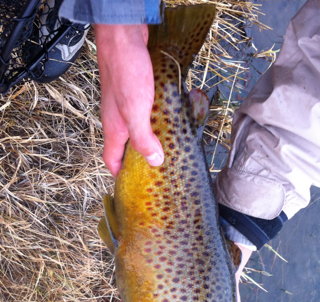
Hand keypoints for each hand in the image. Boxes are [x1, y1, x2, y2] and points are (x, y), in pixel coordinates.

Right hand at [94, 24, 163, 176]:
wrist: (123, 35)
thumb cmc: (125, 71)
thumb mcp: (135, 112)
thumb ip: (143, 139)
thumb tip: (154, 162)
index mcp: (114, 128)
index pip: (111, 159)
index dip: (119, 174)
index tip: (131, 184)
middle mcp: (118, 118)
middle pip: (126, 146)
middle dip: (139, 158)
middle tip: (156, 167)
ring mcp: (128, 104)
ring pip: (138, 128)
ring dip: (151, 137)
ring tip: (168, 146)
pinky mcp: (138, 91)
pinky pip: (147, 111)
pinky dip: (157, 118)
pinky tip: (171, 118)